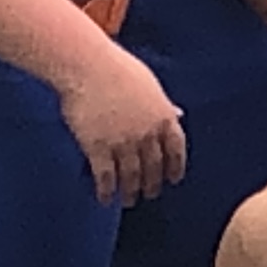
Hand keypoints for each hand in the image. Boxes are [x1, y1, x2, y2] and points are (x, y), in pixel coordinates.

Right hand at [59, 44, 187, 203]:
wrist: (87, 66)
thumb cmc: (117, 69)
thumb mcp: (150, 85)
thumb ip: (164, 105)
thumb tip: (179, 114)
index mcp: (164, 117)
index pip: (176, 151)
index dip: (175, 168)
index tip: (173, 180)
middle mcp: (148, 133)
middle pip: (154, 168)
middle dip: (152, 185)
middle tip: (148, 195)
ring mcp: (123, 142)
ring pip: (131, 177)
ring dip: (130, 192)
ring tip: (127, 200)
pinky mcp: (98, 147)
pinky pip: (105, 177)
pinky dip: (106, 191)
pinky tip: (104, 198)